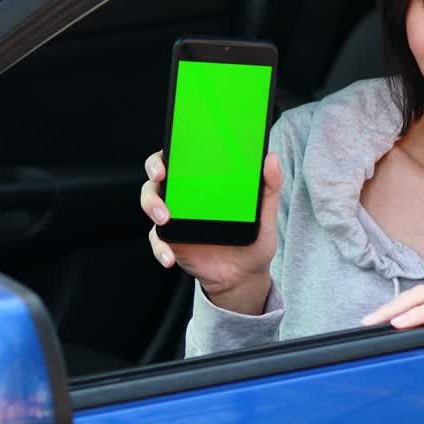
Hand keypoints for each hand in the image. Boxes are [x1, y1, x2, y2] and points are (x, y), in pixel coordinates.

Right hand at [140, 150, 282, 314]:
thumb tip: (272, 158)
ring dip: (153, 206)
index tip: (174, 147)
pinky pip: (157, 238)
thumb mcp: (265, 214)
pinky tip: (169, 256)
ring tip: (165, 219)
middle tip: (161, 176)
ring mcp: (176, 216)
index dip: (177, 147)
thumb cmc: (252, 241)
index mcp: (208, 182)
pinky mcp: (170, 240)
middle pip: (161, 174)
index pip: (187, 155)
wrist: (243, 277)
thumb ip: (270, 187)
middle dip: (155, 169)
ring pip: (151, 201)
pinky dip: (159, 247)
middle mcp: (188, 195)